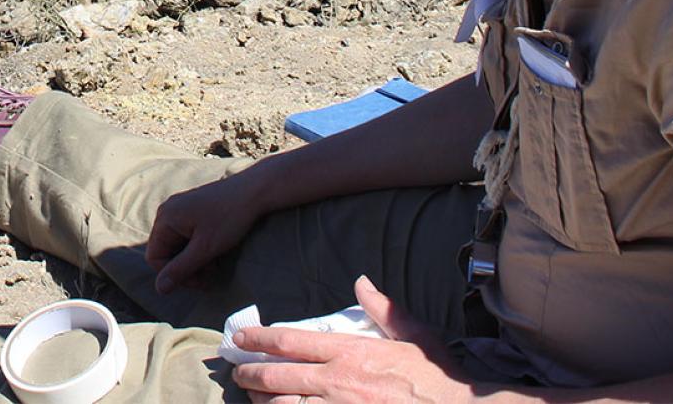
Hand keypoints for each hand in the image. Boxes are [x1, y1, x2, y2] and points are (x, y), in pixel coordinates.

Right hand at [146, 167, 269, 293]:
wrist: (255, 190)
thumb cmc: (230, 217)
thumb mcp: (205, 248)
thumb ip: (180, 269)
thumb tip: (159, 289)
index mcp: (166, 218)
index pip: (156, 259)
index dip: (175, 276)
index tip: (199, 282)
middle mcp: (168, 211)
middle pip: (167, 253)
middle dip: (187, 268)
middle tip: (210, 275)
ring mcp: (181, 209)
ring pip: (179, 247)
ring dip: (194, 260)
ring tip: (215, 264)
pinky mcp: (193, 210)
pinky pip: (187, 236)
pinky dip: (199, 248)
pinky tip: (215, 252)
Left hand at [232, 275, 469, 403]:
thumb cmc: (435, 378)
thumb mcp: (414, 335)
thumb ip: (383, 309)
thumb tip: (362, 281)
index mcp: (350, 352)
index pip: (292, 340)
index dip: (261, 338)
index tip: (242, 337)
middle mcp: (336, 382)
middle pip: (278, 375)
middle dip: (251, 373)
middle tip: (237, 372)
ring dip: (262, 403)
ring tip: (252, 399)